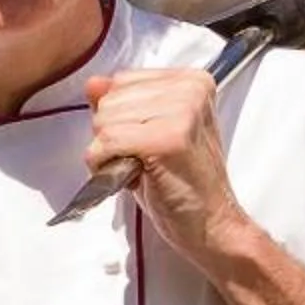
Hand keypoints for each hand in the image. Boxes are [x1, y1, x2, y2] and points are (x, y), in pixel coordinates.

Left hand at [82, 66, 251, 262]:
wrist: (211, 222)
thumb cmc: (181, 182)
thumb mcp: (149, 131)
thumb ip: (122, 103)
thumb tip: (94, 83)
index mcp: (192, 81)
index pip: (121, 81)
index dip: (119, 116)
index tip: (145, 140)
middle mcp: (190, 89)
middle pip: (110, 99)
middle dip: (111, 134)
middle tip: (142, 159)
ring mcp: (182, 111)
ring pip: (104, 121)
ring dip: (108, 152)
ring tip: (139, 168)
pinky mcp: (168, 139)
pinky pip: (106, 143)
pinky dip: (104, 166)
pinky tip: (131, 177)